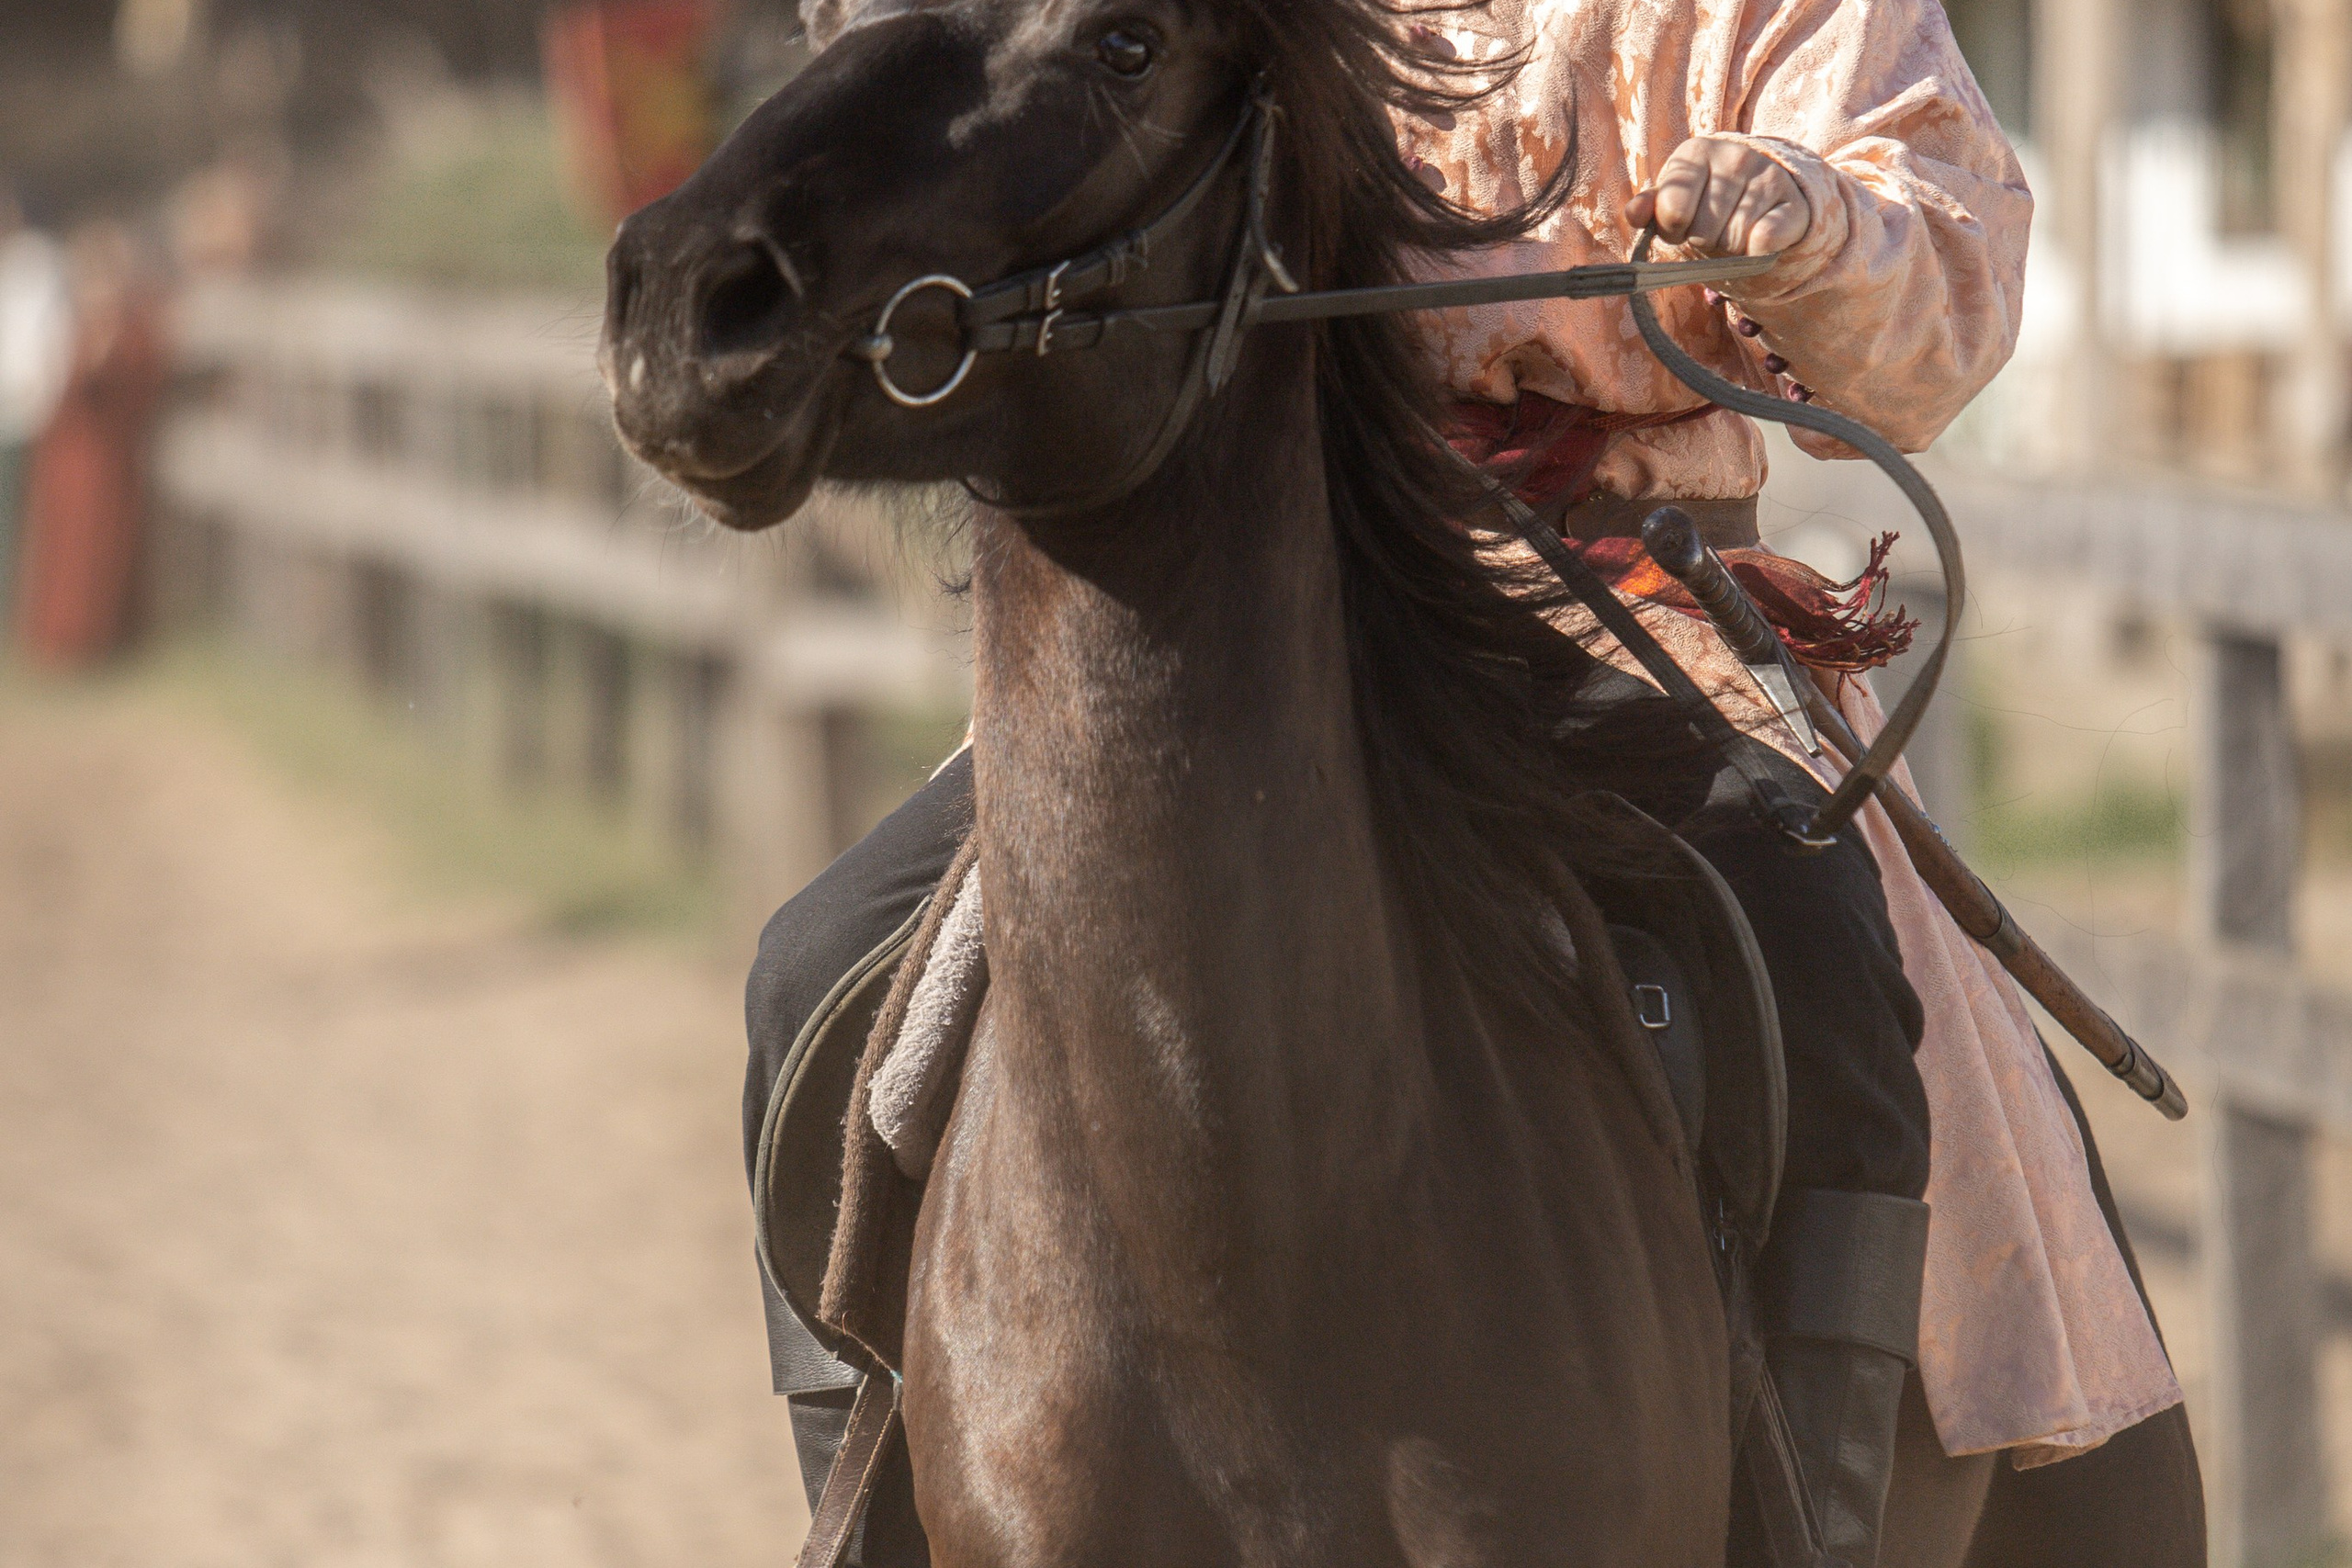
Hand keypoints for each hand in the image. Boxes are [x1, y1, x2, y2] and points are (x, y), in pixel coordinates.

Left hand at [1623, 137, 1809, 256]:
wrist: (1764, 193)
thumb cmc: (1707, 199)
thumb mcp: (1673, 198)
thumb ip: (1650, 207)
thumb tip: (1635, 213)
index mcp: (1695, 152)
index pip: (1672, 212)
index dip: (1673, 231)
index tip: (1682, 224)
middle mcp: (1735, 156)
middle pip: (1703, 232)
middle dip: (1703, 240)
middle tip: (1713, 228)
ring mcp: (1768, 177)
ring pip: (1734, 241)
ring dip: (1731, 248)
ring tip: (1735, 228)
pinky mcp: (1795, 202)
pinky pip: (1765, 242)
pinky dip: (1757, 253)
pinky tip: (1759, 235)